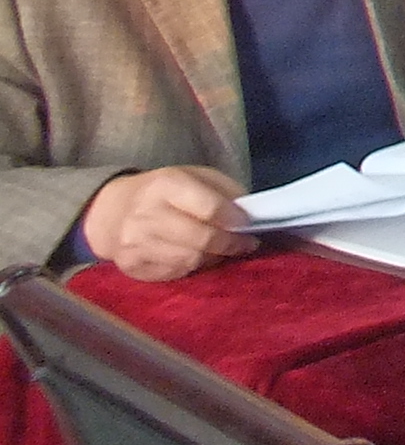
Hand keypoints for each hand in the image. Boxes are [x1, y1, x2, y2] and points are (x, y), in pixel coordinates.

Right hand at [81, 167, 254, 282]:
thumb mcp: (193, 176)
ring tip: (221, 250)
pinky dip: (192, 266)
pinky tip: (195, 256)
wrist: (110, 212)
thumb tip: (249, 214)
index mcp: (165, 185)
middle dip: (229, 244)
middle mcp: (146, 215)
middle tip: (245, 244)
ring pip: (190, 260)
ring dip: (213, 257)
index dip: (234, 219)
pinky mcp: (131, 266)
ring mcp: (135, 244)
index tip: (249, 225)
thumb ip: (222, 191)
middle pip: (201, 239)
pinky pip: (174, 273)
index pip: (209, 207)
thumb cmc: (162, 191)